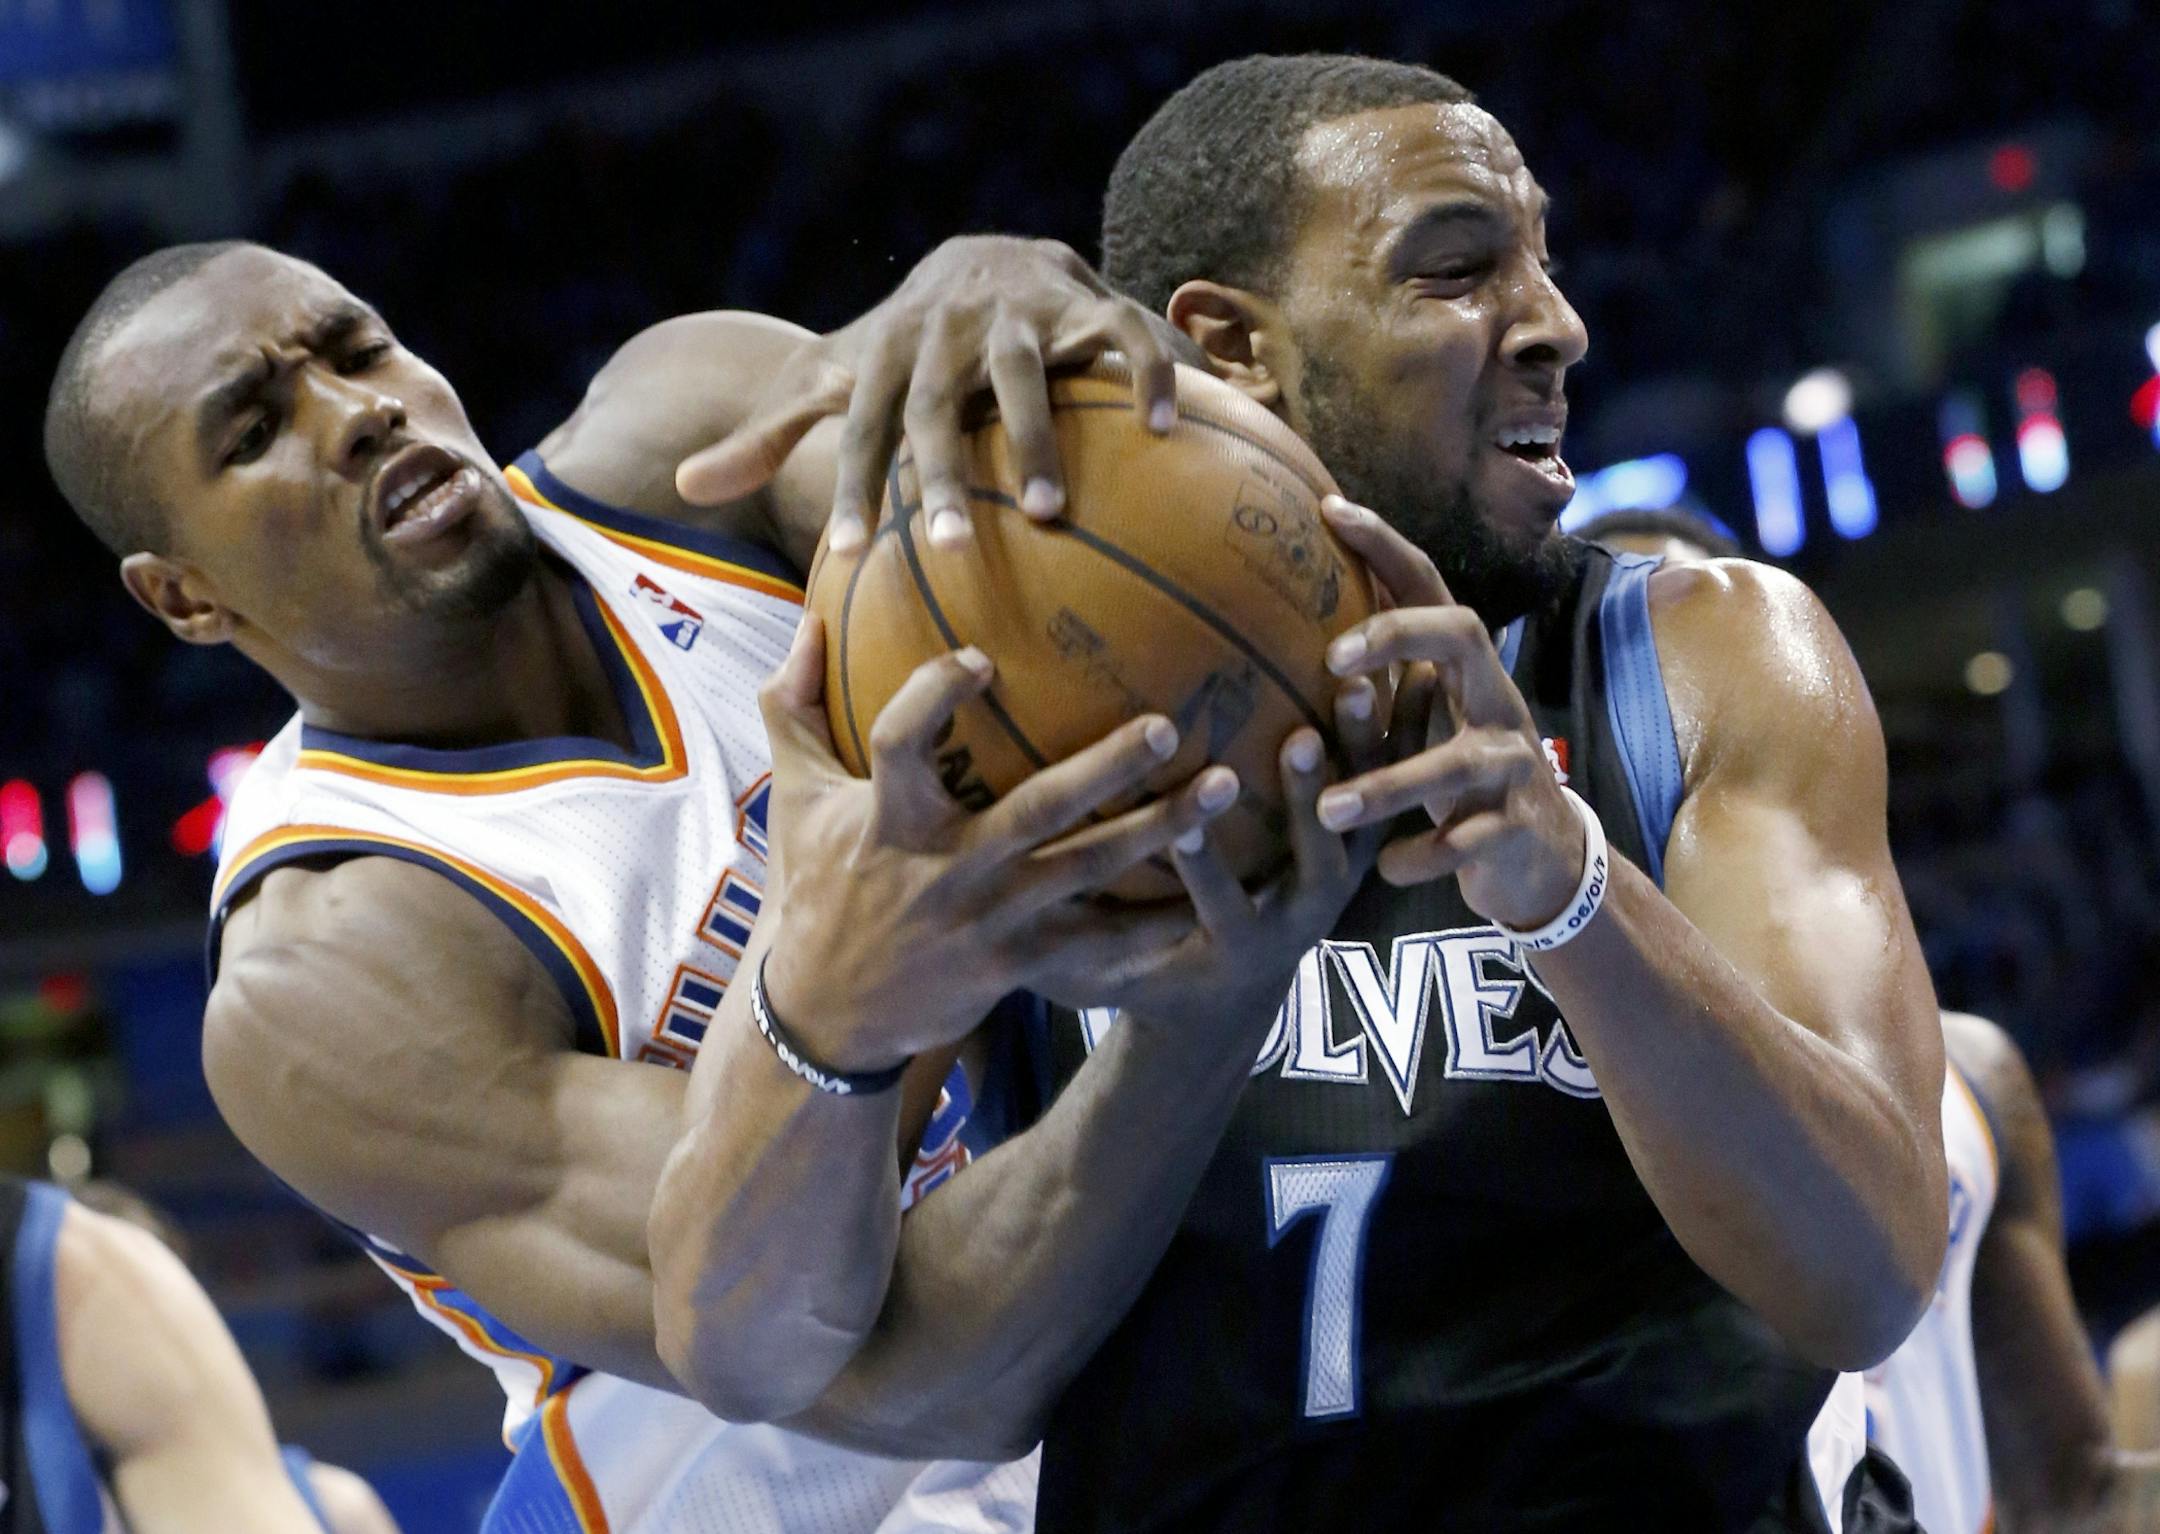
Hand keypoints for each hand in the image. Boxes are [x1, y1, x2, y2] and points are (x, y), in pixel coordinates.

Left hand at [675, 236, 1177, 552]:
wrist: (982, 251)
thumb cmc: (900, 348)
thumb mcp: (832, 379)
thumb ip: (766, 435)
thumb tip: (683, 486)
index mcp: (889, 353)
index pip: (863, 427)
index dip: (855, 488)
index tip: (849, 556)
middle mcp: (950, 329)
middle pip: (940, 406)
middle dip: (943, 474)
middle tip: (953, 548)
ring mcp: (1021, 311)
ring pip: (1024, 374)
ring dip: (1034, 439)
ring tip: (1045, 512)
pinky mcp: (1088, 301)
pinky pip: (1123, 336)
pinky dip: (1146, 377)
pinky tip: (1162, 432)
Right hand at [757, 613, 1236, 1070]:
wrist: (827, 1015)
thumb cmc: (817, 885)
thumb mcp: (793, 797)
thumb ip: (791, 706)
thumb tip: (809, 620)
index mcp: (890, 818)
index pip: (902, 744)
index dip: (934, 698)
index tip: (981, 659)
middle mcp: (948, 868)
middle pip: (1037, 811)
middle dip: (1106, 769)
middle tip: (1168, 727)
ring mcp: (990, 920)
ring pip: (1087, 871)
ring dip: (1160, 831)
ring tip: (1223, 788)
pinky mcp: (1017, 966)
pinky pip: (1097, 946)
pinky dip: (1154, 926)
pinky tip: (1212, 895)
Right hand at [1032, 675, 1386, 1029]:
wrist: (1219, 1013)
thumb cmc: (1136, 980)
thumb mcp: (1086, 977)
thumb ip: (1047, 944)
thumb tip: (971, 904)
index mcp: (1229, 947)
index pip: (1216, 906)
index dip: (1206, 866)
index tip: (1190, 818)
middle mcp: (1293, 921)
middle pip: (1316, 863)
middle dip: (1307, 805)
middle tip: (1300, 743)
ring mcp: (1336, 891)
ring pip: (1364, 822)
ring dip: (1365, 758)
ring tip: (1357, 687)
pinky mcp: (1356, 858)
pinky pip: (1387, 794)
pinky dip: (1396, 740)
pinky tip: (1400, 671)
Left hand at [1311, 496, 1587, 928]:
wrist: (1539, 860)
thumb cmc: (1454, 779)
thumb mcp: (1419, 722)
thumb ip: (1375, 680)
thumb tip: (1282, 621)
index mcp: (1461, 670)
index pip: (1427, 588)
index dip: (1384, 546)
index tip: (1329, 510)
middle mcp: (1493, 700)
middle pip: (1462, 637)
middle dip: (1398, 637)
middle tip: (1330, 662)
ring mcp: (1511, 764)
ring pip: (1455, 763)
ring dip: (1388, 784)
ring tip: (1329, 808)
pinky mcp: (1516, 828)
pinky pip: (1470, 841)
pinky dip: (1424, 856)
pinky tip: (1387, 871)